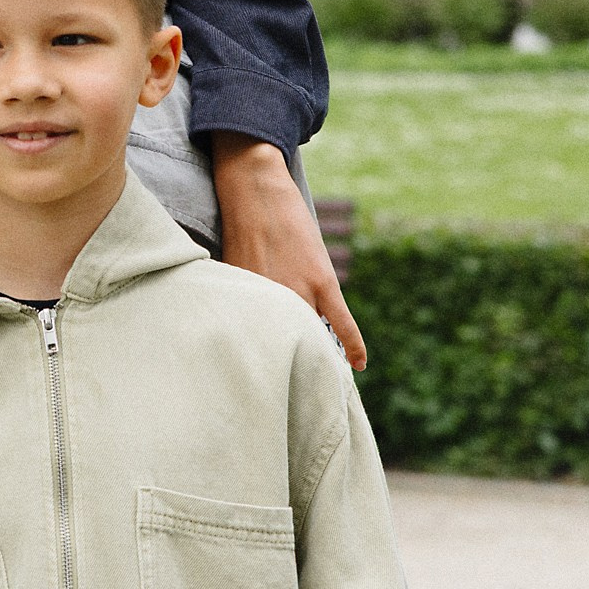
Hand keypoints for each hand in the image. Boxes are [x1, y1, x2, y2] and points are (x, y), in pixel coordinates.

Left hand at [212, 134, 366, 370]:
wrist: (253, 188)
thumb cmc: (237, 227)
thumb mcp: (230, 269)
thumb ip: (240, 299)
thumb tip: (242, 326)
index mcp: (244, 300)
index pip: (256, 344)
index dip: (262, 368)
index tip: (264, 393)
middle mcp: (268, 300)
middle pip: (284, 345)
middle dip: (289, 370)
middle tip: (297, 400)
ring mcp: (295, 289)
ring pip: (311, 336)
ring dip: (319, 359)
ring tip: (325, 386)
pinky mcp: (319, 279)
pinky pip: (340, 320)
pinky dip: (351, 343)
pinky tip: (358, 365)